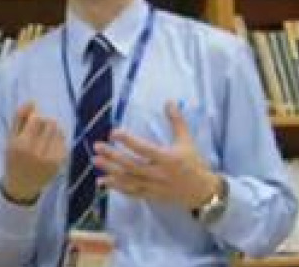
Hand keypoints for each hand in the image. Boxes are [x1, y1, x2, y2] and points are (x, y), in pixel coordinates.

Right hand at [1, 102, 67, 203]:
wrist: (21, 185)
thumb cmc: (14, 159)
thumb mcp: (10, 138)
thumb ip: (19, 118)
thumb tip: (32, 101)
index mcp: (21, 145)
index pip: (37, 119)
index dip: (35, 118)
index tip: (30, 123)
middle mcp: (37, 152)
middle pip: (51, 123)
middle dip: (45, 123)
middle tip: (37, 131)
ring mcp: (51, 159)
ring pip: (59, 131)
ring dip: (52, 131)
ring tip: (43, 139)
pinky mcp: (60, 162)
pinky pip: (63, 141)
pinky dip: (57, 141)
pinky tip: (49, 148)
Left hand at [94, 101, 220, 209]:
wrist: (202, 192)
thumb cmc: (194, 164)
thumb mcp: (187, 141)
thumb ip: (177, 121)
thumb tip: (169, 101)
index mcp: (168, 159)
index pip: (144, 149)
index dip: (128, 141)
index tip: (114, 132)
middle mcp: (158, 174)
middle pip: (131, 165)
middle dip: (113, 156)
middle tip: (97, 146)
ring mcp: (153, 187)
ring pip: (128, 180)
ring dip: (110, 171)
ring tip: (95, 161)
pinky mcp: (150, 196)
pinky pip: (130, 192)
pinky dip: (116, 187)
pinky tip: (102, 181)